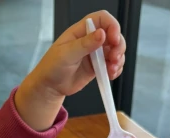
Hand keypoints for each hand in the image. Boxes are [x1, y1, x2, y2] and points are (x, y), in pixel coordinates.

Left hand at [14, 10, 126, 129]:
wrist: (50, 86)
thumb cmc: (52, 67)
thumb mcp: (66, 54)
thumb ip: (85, 44)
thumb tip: (101, 34)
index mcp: (81, 31)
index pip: (102, 19)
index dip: (111, 26)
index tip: (113, 39)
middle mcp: (90, 40)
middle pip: (113, 35)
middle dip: (118, 46)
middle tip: (114, 58)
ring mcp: (96, 53)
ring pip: (116, 50)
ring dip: (119, 59)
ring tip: (111, 70)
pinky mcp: (99, 66)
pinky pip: (114, 64)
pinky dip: (116, 69)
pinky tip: (110, 75)